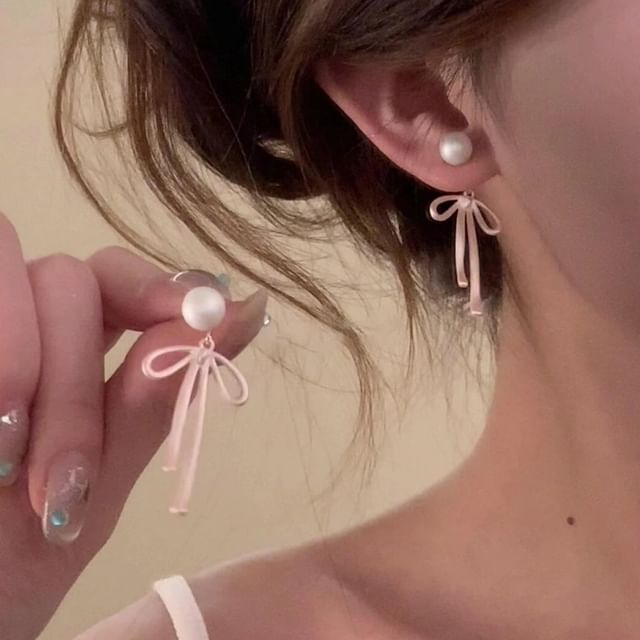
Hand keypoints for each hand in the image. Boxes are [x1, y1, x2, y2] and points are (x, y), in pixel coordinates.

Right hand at [0, 214, 267, 639]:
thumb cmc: (16, 560)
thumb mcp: (97, 480)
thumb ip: (159, 394)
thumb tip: (248, 308)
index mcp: (70, 352)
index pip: (118, 276)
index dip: (155, 287)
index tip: (193, 317)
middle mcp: (21, 328)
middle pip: (69, 277)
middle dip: (75, 384)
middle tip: (69, 483)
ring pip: (27, 281)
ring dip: (31, 378)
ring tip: (11, 473)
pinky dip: (0, 376)